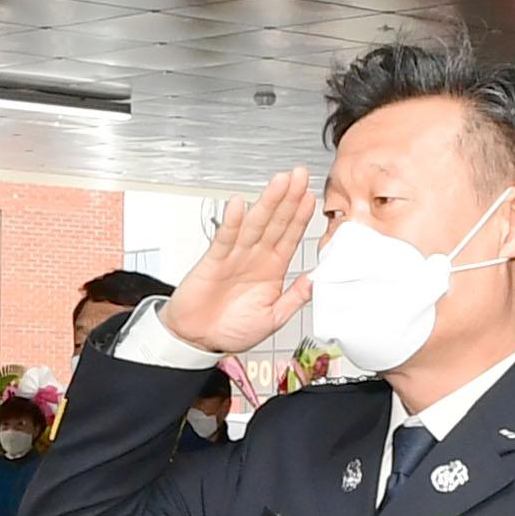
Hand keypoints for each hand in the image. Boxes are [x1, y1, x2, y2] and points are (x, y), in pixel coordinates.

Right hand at [159, 165, 318, 354]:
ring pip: (254, 223)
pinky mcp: (214, 261)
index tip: (311, 197)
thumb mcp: (273, 318)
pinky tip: (239, 205)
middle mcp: (255, 257)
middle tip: (300, 175)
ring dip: (267, 202)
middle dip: (288, 198)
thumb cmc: (231, 329)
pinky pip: (224, 238)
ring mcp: (235, 256)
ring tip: (279, 181)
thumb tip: (317, 279)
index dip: (301, 216)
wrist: (198, 340)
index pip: (290, 236)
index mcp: (272, 269)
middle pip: (276, 222)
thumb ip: (295, 297)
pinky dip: (232, 221)